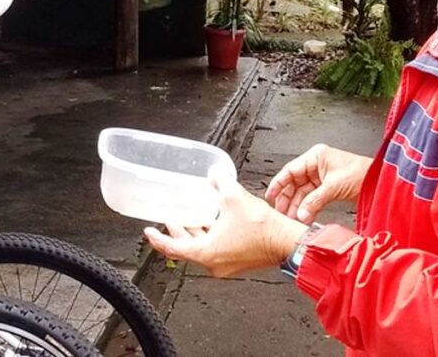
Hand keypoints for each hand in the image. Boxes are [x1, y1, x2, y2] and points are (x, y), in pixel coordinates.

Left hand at [144, 170, 307, 277]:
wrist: (287, 242)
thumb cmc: (263, 229)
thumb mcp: (233, 197)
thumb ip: (219, 182)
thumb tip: (214, 173)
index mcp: (207, 252)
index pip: (173, 248)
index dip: (158, 239)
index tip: (149, 232)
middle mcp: (214, 262)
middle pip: (187, 248)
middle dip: (176, 232)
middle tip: (170, 218)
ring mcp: (226, 264)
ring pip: (202, 248)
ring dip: (195, 233)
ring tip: (190, 217)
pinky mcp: (237, 260)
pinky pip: (216, 248)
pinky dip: (210, 235)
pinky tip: (214, 220)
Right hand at [264, 143, 371, 223]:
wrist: (380, 181)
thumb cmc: (363, 173)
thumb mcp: (334, 186)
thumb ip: (315, 201)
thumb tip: (301, 213)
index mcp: (315, 156)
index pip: (290, 170)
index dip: (278, 183)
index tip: (270, 196)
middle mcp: (316, 165)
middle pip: (294, 183)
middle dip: (288, 199)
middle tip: (281, 212)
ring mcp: (321, 177)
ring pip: (302, 193)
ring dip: (297, 206)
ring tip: (291, 218)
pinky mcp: (327, 188)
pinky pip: (312, 198)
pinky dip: (307, 208)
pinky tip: (303, 217)